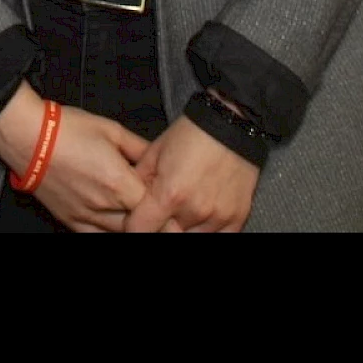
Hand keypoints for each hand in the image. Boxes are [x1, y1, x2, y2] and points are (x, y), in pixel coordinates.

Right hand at [0, 84, 149, 232]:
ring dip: (130, 223)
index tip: (170, 202)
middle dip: (150, 216)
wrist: (28, 136)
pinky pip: (95, 235)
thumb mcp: (112, 130)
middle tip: (153, 206)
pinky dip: (107, 230)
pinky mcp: (70, 219)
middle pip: (140, 224)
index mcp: (119, 182)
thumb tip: (156, 157)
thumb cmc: (66, 129)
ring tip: (132, 210)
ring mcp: (86, 215)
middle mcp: (104, 205)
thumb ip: (140, 148)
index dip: (163, 203)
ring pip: (119, 232)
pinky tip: (112, 220)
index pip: (156, 207)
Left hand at [123, 116, 259, 232]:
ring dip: (181, 228)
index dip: (134, 225)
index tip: (136, 218)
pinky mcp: (236, 218)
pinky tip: (200, 217)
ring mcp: (218, 217)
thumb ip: (138, 184)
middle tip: (160, 211)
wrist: (231, 124)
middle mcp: (194, 210)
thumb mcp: (153, 154)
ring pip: (189, 238)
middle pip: (165, 236)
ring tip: (181, 210)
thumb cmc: (190, 135)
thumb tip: (126, 204)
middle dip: (158, 225)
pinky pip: (217, 237)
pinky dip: (205, 230)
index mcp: (169, 194)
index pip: (139, 231)